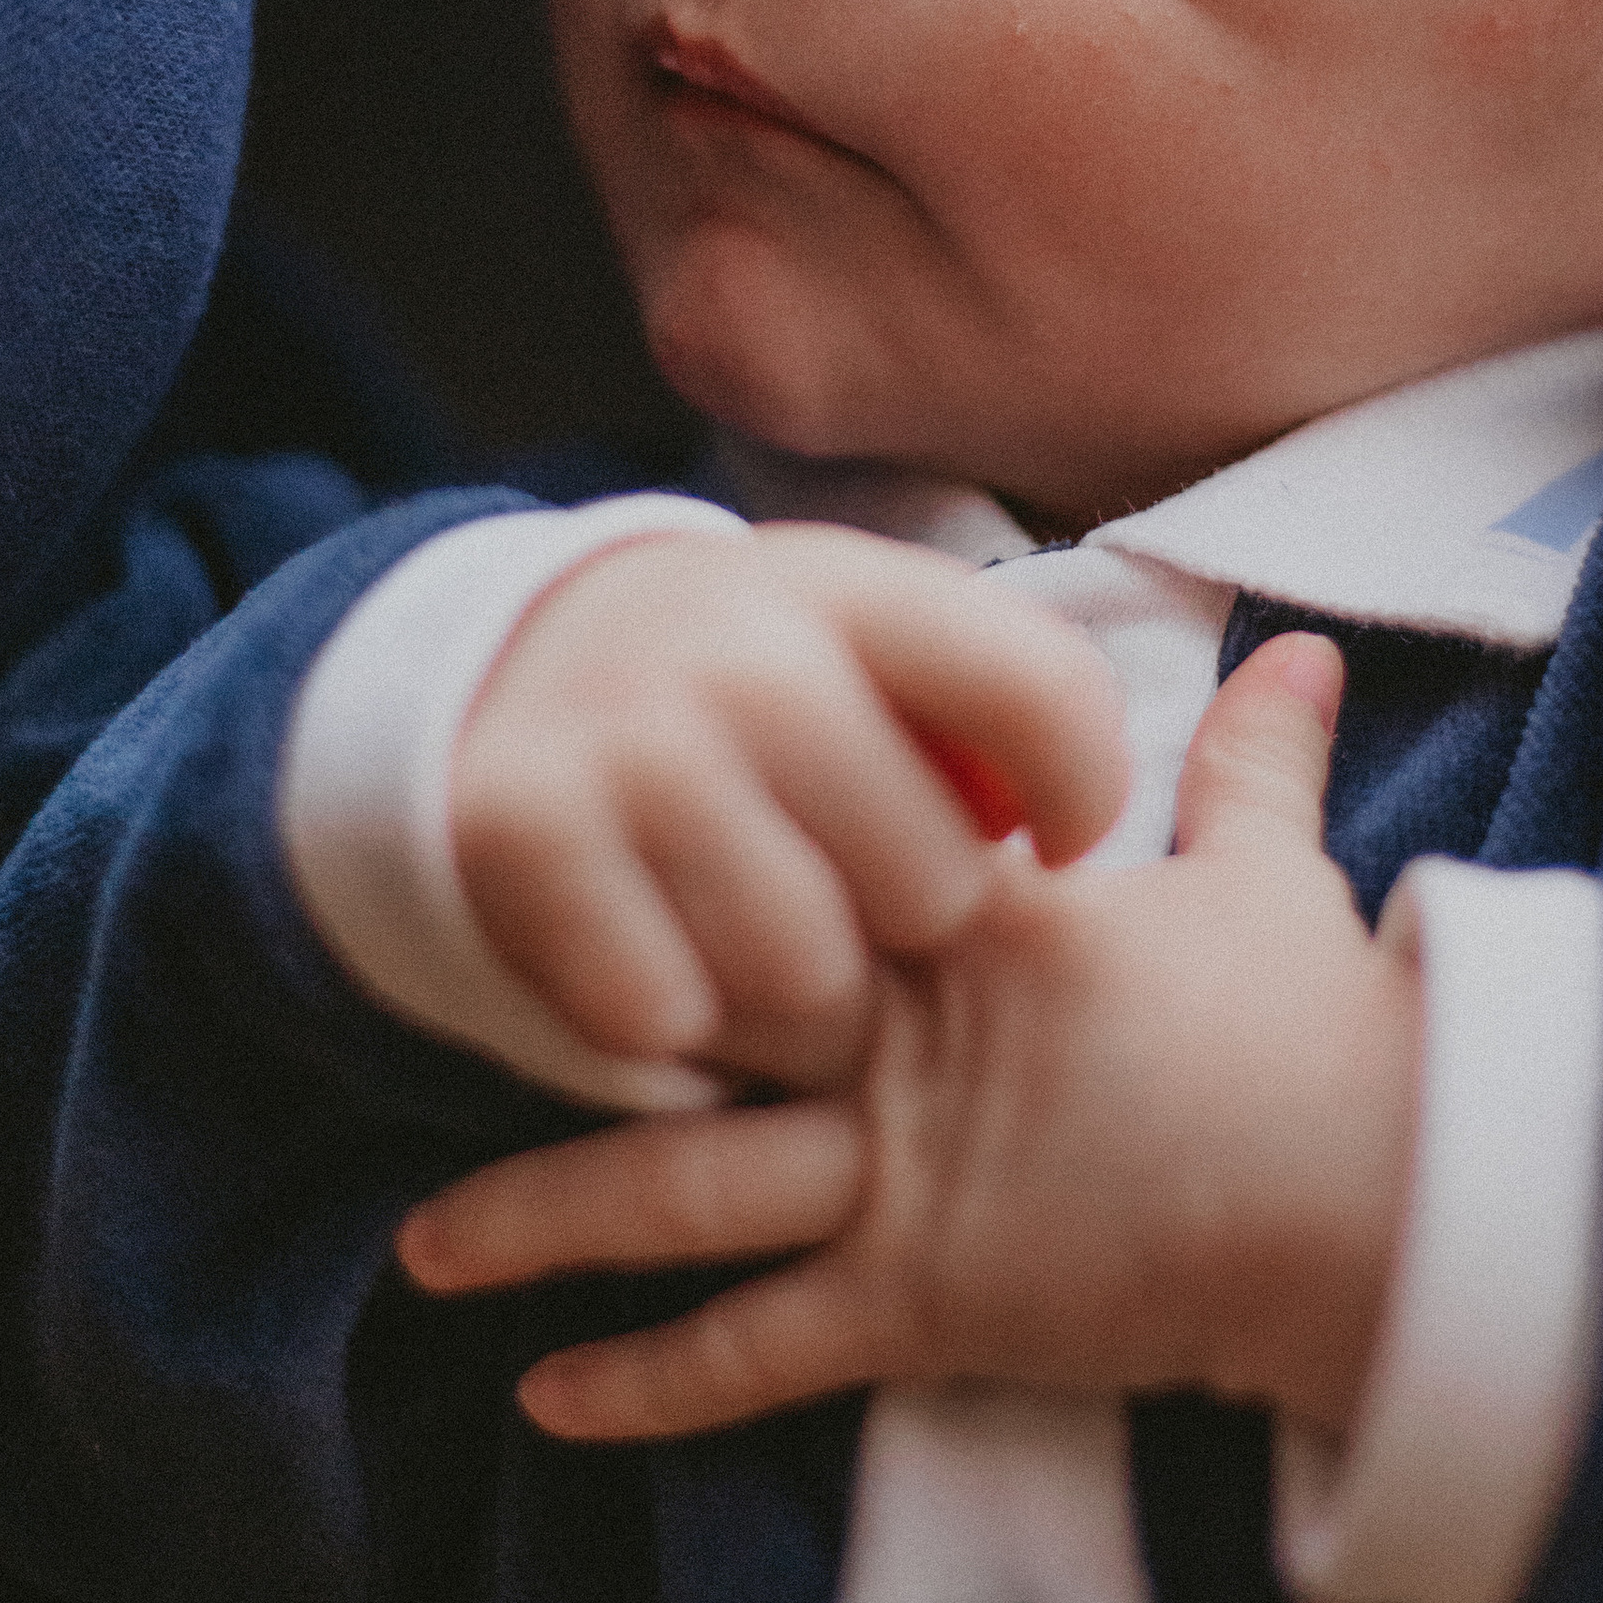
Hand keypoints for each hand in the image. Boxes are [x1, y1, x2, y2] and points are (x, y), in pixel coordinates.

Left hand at [405, 632, 1423, 1436]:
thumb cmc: (1318, 1034)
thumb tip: (1295, 650)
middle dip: (571, 1022)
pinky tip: (552, 1398)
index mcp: (972, 924)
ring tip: (424, 1245)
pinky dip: (650, 1381)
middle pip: (695, 1015)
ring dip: (545, 1217)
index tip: (621, 836)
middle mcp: (900, 1042)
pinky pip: (755, 1351)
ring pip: (681, 1191)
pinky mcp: (918, 1304)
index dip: (708, 858)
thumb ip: (1254, 764)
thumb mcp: (1271, 877)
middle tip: (442, 1019)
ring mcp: (899, 1178)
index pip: (803, 867)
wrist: (1369, 1191)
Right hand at [449, 522, 1127, 1092]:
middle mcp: (737, 648)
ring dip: (799, 989)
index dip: (1086, 797)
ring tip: (768, 926)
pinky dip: (670, 1016)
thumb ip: (999, 709)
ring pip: (804, 972)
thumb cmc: (763, 685)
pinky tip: (664, 949)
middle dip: (921, 917)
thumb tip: (1072, 835)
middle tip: (866, 890)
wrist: (516, 657)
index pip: (1042, 696)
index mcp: (852, 586)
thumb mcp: (876, 646)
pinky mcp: (516, 828)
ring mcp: (621, 737)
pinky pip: (660, 1013)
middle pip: (933, 883)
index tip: (1061, 845)